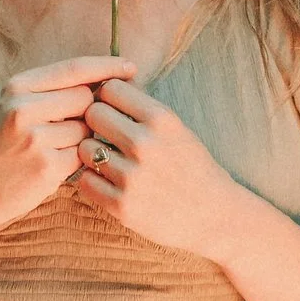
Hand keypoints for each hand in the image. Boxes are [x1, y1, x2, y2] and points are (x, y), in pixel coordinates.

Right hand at [0, 57, 133, 239]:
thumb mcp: (11, 108)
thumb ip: (48, 93)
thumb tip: (100, 82)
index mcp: (17, 87)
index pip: (74, 68)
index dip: (107, 67)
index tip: (131, 68)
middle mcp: (25, 108)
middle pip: (86, 99)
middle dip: (89, 113)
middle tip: (71, 129)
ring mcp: (36, 138)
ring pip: (86, 130)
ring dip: (82, 141)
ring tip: (55, 151)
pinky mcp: (47, 167)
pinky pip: (82, 157)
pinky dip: (77, 162)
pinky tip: (56, 168)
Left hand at [72, 80, 246, 262]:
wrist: (215, 217)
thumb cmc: (192, 168)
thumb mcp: (177, 129)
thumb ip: (143, 109)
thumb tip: (105, 84)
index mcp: (162, 119)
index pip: (110, 89)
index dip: (106, 98)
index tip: (111, 110)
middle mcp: (145, 145)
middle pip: (92, 114)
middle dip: (94, 123)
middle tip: (104, 136)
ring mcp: (132, 177)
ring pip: (84, 149)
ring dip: (91, 154)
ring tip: (107, 162)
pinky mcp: (122, 206)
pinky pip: (85, 181)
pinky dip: (92, 181)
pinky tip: (106, 183)